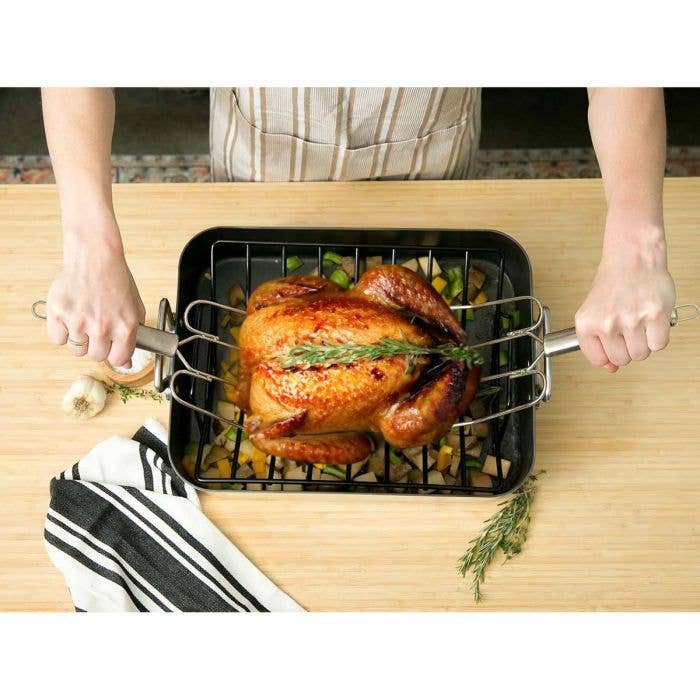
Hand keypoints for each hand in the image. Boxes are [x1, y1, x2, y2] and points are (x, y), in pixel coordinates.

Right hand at [46, 219, 145, 366]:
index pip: (118, 359)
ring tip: (83, 320)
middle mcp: (102, 327)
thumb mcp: (135, 308)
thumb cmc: (116, 281)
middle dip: (97, 346)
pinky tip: (70, 317)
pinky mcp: (58, 314)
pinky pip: (57, 339)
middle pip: (96, 357)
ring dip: (80, 340)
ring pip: (76, 350)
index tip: (111, 347)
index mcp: (125, 327)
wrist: (95, 257)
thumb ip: (133, 337)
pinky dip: (62, 333)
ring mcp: (79, 321)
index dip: (114, 354)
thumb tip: (126, 364)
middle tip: (95, 328)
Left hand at [575, 224, 675, 371]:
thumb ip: (598, 342)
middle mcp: (606, 323)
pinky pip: (659, 345)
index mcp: (586, 323)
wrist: (631, 257)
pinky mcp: (655, 314)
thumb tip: (610, 368)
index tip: (612, 345)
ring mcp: (631, 319)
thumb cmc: (612, 284)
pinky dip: (658, 338)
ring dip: (643, 344)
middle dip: (627, 350)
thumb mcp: (594, 312)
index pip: (597, 360)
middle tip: (628, 331)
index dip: (608, 355)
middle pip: (621, 360)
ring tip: (639, 325)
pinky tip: (652, 322)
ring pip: (641, 355)